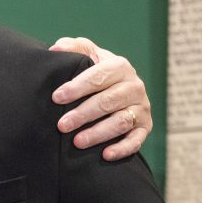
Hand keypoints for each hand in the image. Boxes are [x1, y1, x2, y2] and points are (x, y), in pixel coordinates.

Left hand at [50, 36, 150, 160]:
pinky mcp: (145, 127)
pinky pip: (136, 140)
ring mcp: (142, 107)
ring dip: (99, 133)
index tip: (56, 97)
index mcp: (120, 66)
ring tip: (77, 142)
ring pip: (121, 121)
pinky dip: (123, 148)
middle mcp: (134, 86)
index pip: (98, 76)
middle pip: (109, 101)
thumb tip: (56, 47)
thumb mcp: (88, 55)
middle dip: (83, 114)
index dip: (77, 87)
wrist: (118, 88)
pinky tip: (105, 155)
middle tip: (62, 125)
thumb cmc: (97, 72)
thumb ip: (74, 47)